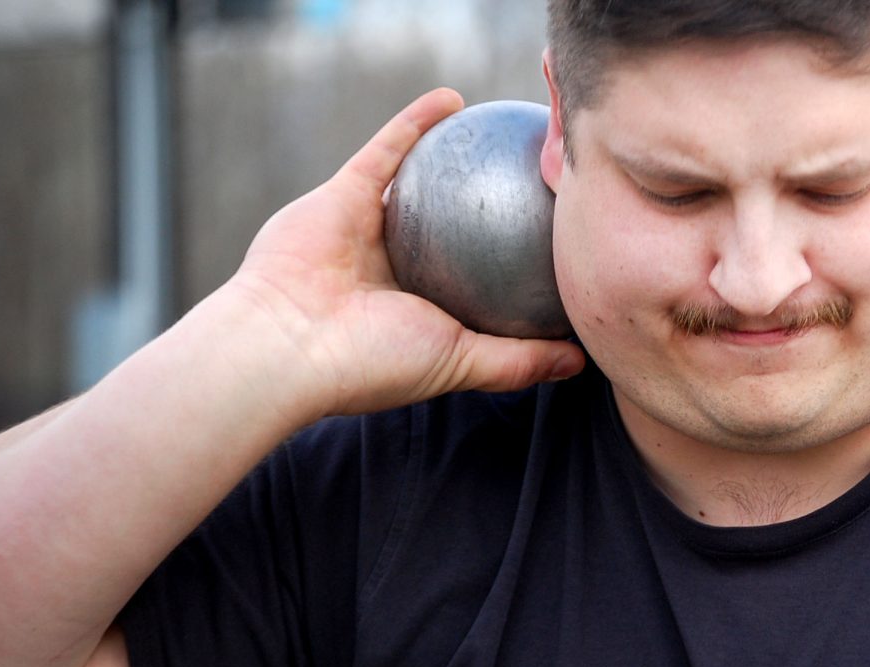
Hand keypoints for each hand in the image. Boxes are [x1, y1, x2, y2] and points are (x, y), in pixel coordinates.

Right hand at [223, 88, 584, 422]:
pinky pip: (388, 148)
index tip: (552, 244)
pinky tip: (456, 100)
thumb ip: (519, 360)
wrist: (287, 343)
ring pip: (422, 184)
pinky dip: (416, 121)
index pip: (478, 282)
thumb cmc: (374, 362)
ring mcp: (368, 230)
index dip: (513, 262)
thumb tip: (582, 362)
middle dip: (489, 208)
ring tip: (503, 135)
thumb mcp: (463, 363)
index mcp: (422, 310)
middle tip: (535, 184)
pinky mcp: (342, 195)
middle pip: (453, 229)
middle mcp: (396, 270)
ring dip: (456, 157)